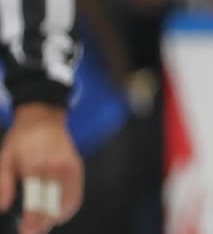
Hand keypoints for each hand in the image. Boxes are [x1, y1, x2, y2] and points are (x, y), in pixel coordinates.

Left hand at [0, 103, 83, 233]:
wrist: (44, 118)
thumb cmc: (21, 139)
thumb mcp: (4, 159)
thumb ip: (4, 184)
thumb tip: (4, 208)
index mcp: (37, 166)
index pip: (37, 202)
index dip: (32, 221)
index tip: (26, 232)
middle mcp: (58, 169)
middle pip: (54, 206)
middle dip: (42, 224)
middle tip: (30, 232)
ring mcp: (71, 169)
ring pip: (67, 204)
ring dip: (54, 218)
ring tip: (41, 225)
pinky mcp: (77, 169)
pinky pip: (76, 196)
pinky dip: (67, 209)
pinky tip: (57, 215)